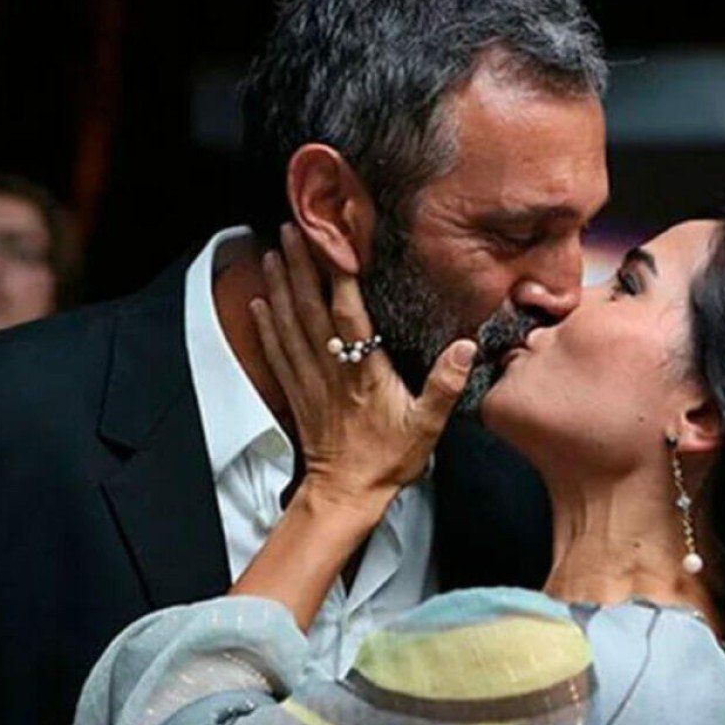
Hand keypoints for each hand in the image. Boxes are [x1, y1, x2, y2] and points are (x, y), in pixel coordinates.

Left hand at [250, 223, 475, 513]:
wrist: (344, 494)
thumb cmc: (387, 459)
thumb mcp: (427, 425)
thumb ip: (445, 384)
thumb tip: (465, 347)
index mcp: (363, 373)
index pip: (350, 316)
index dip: (341, 279)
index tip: (337, 244)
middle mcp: (331, 370)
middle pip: (310, 311)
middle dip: (300, 268)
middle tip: (292, 230)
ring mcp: (308, 380)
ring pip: (289, 325)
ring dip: (279, 287)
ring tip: (273, 253)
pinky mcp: (296, 392)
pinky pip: (277, 352)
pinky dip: (266, 325)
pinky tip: (259, 303)